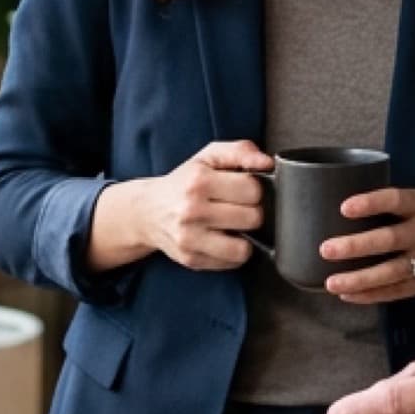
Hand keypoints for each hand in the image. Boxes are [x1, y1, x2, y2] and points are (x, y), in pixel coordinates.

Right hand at [126, 140, 271, 271]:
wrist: (147, 210)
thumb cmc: (183, 183)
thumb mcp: (208, 157)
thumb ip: (241, 151)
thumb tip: (267, 162)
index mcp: (199, 180)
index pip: (253, 189)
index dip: (254, 189)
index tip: (243, 189)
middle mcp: (192, 210)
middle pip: (252, 218)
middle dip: (251, 212)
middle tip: (238, 208)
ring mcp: (190, 238)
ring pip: (244, 247)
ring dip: (244, 237)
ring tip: (233, 226)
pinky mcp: (191, 259)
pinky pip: (231, 262)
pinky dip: (233, 252)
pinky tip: (222, 239)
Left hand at [317, 188, 414, 306]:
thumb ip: (387, 208)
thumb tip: (332, 210)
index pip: (396, 200)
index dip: (371, 203)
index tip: (344, 208)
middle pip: (390, 239)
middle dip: (356, 246)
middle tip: (326, 249)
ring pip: (391, 272)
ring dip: (359, 279)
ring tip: (330, 282)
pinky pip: (395, 292)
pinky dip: (369, 295)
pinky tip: (346, 294)